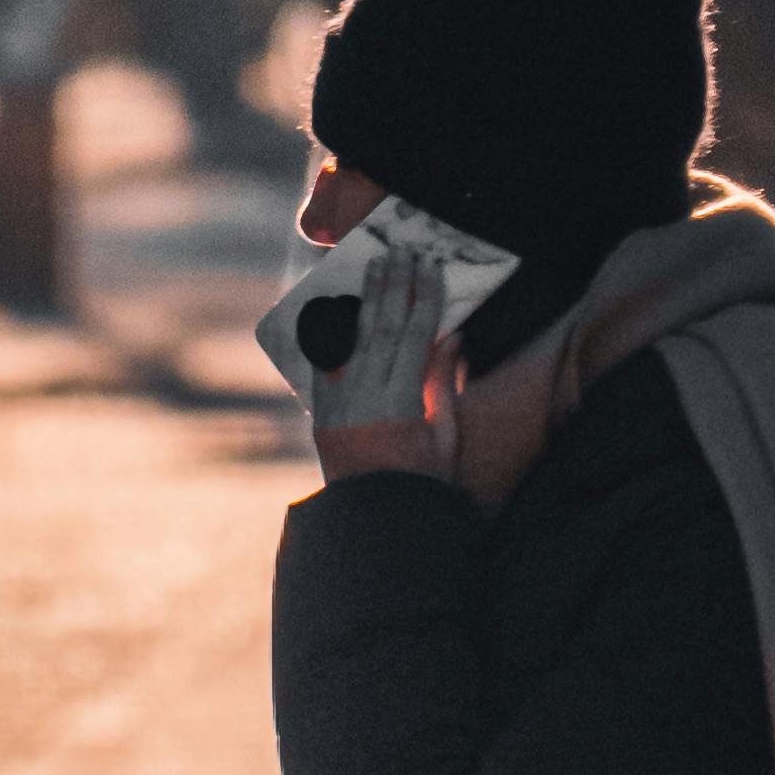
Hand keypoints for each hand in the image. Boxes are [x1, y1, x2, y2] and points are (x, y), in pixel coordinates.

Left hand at [303, 218, 460, 480]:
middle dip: (394, 287)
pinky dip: (332, 331)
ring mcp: (337, 402)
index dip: (425, 299)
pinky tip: (339, 305)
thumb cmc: (421, 483)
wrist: (373, 520)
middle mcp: (364, 397)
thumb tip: (453, 335)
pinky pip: (325, 361)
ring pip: (351, 338)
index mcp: (400, 404)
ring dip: (365, 299)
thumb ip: (443, 384)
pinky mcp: (321, 410)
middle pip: (381, 328)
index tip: (432, 268)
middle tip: (401, 253)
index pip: (415, 337)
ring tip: (374, 268)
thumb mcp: (445, 437)